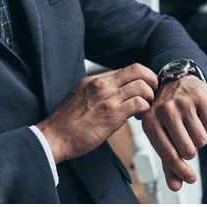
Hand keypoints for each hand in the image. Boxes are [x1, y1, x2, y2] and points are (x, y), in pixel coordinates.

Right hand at [37, 64, 156, 163]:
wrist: (54, 137)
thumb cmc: (66, 123)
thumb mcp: (80, 96)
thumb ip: (98, 91)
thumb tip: (116, 92)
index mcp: (94, 79)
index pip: (127, 69)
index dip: (141, 77)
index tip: (145, 88)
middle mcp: (102, 84)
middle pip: (138, 69)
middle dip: (152, 80)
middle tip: (152, 94)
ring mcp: (108, 98)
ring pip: (142, 86)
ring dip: (149, 97)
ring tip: (144, 108)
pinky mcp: (113, 114)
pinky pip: (139, 103)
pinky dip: (145, 109)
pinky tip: (138, 117)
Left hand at [140, 75, 206, 190]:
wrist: (176, 80)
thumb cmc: (167, 113)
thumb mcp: (162, 135)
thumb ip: (168, 162)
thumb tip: (176, 186)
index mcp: (150, 123)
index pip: (168, 154)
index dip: (180, 170)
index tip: (190, 179)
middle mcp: (164, 111)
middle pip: (188, 150)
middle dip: (191, 149)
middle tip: (186, 138)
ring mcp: (182, 102)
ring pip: (202, 140)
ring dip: (200, 137)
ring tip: (191, 125)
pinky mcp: (200, 96)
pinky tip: (199, 115)